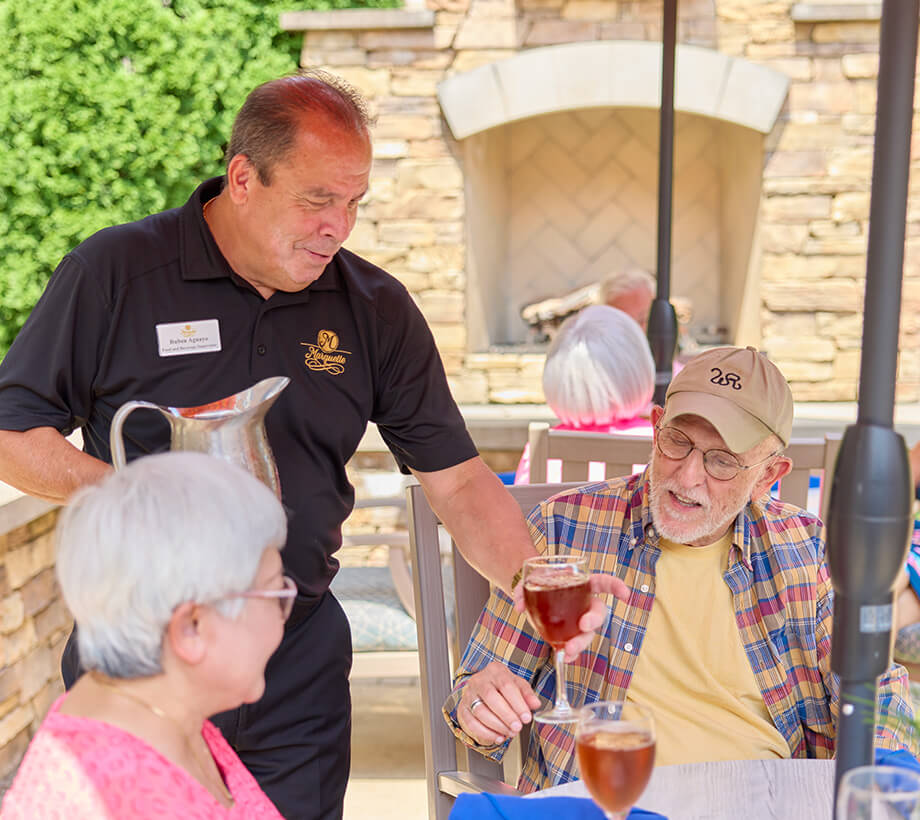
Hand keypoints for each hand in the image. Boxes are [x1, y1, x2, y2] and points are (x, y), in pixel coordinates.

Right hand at [456, 662, 541, 746]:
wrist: (484, 687)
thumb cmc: (502, 686)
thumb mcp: (517, 685)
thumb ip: (527, 694)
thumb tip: (535, 704)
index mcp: (495, 671)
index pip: (506, 685)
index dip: (517, 703)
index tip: (526, 717)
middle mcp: (479, 680)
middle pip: (491, 697)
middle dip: (506, 715)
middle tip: (517, 727)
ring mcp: (469, 694)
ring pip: (480, 711)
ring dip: (497, 726)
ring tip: (510, 733)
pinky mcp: (463, 709)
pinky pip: (471, 723)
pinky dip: (486, 733)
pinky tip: (498, 737)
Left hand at [513, 571, 628, 661]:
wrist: (531, 592)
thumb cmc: (537, 581)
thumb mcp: (529, 581)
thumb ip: (522, 590)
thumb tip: (519, 606)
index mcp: (581, 583)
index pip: (603, 582)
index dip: (616, 587)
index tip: (625, 594)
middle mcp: (584, 603)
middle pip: (598, 612)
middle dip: (594, 621)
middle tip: (583, 626)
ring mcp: (578, 620)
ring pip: (588, 633)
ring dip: (581, 643)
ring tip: (568, 650)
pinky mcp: (569, 633)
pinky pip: (575, 645)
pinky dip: (571, 653)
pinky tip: (564, 657)